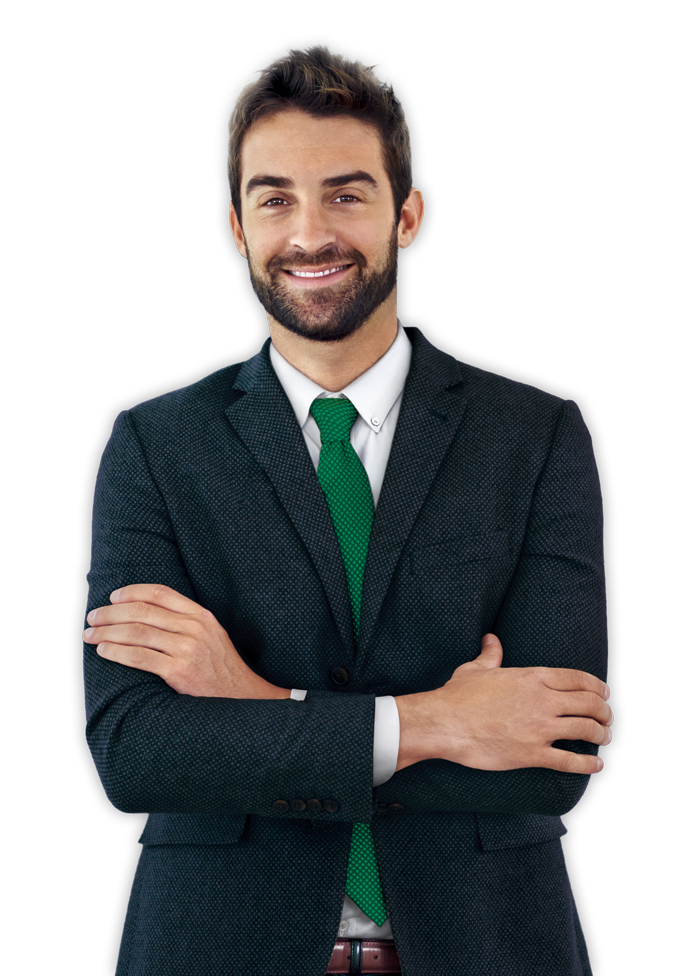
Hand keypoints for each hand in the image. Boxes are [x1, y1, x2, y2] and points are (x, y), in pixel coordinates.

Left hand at [83, 583, 289, 699]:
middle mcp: (194, 628)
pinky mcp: (179, 672)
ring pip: (136, 633)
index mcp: (202, 616)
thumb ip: (186, 622)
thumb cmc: (221, 669)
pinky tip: (103, 651)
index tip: (113, 597)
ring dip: (107, 632)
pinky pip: (138, 657)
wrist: (243, 698)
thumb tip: (146, 614)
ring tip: (90, 634)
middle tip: (92, 617)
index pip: (161, 593)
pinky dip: (116, 652)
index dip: (132, 592)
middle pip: (143, 611)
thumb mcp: (211, 636)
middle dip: (111, 612)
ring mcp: (187, 649)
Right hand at [395, 633, 612, 774]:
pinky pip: (569, 761)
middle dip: (604, 712)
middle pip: (589, 704)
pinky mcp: (533, 754)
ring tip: (604, 738)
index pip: (578, 679)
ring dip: (601, 734)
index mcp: (533, 677)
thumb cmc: (458, 696)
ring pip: (586, 730)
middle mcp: (542, 701)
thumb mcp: (476, 669)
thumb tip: (491, 639)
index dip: (598, 687)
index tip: (605, 693)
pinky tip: (596, 764)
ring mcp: (540, 728)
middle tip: (607, 718)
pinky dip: (587, 763)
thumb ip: (491, 654)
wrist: (444, 723)